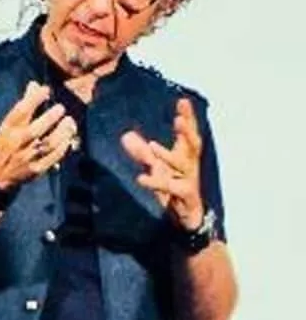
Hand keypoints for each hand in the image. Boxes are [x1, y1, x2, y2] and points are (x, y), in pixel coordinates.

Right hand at [0, 81, 77, 188]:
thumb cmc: (5, 144)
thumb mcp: (8, 125)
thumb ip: (23, 106)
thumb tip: (35, 84)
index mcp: (8, 129)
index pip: (20, 111)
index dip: (34, 98)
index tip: (46, 90)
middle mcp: (16, 143)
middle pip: (36, 129)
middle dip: (51, 117)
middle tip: (61, 108)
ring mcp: (26, 157)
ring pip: (48, 144)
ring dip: (62, 131)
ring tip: (69, 122)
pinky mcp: (36, 169)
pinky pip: (53, 157)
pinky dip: (63, 147)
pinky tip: (68, 139)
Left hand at [120, 98, 203, 229]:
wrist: (187, 219)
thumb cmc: (174, 190)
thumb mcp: (156, 168)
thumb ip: (141, 153)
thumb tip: (126, 136)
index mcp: (185, 156)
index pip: (188, 133)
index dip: (187, 118)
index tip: (183, 101)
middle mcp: (190, 165)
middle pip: (193, 144)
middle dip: (187, 131)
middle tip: (180, 119)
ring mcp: (190, 180)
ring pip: (182, 165)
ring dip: (168, 156)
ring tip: (152, 146)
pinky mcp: (185, 196)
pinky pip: (171, 187)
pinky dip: (156, 182)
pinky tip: (140, 178)